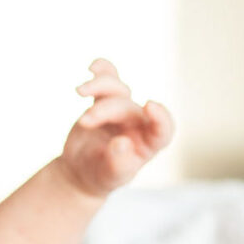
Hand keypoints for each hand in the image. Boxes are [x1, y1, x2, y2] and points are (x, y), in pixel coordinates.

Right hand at [61, 58, 173, 197]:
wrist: (81, 170)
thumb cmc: (101, 176)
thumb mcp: (110, 177)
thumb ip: (118, 163)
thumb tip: (122, 143)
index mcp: (149, 144)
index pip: (164, 129)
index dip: (161, 117)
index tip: (150, 106)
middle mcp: (139, 123)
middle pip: (128, 107)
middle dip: (105, 111)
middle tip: (85, 122)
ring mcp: (123, 110)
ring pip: (118, 89)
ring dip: (101, 85)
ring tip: (80, 91)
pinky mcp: (105, 101)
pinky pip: (108, 79)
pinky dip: (103, 70)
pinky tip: (93, 66)